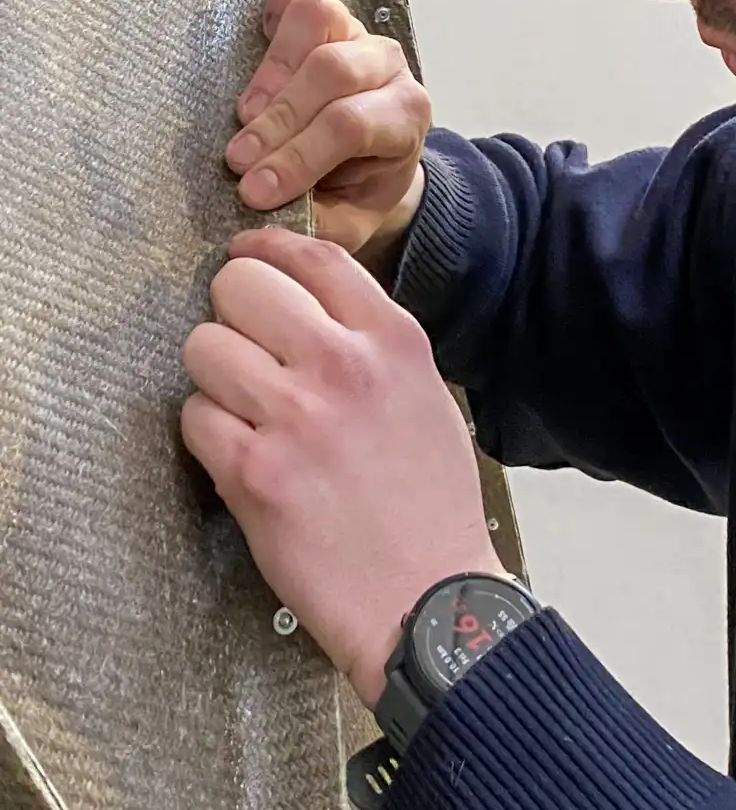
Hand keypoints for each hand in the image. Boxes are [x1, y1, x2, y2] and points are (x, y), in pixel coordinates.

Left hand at [180, 226, 504, 707]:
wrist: (428, 597)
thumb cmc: (430, 501)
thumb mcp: (424, 393)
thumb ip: (369, 340)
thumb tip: (304, 303)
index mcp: (393, 340)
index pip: (312, 256)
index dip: (265, 248)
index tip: (245, 257)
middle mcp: (344, 364)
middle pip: (241, 286)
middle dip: (231, 311)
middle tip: (242, 345)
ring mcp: (296, 416)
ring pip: (204, 347)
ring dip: (215, 377)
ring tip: (244, 410)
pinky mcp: (254, 472)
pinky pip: (194, 417)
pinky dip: (208, 435)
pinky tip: (242, 456)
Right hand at [226, 0, 431, 256]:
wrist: (374, 166)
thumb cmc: (356, 191)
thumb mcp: (346, 223)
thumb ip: (315, 223)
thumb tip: (264, 217)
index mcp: (404, 118)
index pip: (349, 125)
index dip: (298, 156)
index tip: (256, 190)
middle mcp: (387, 67)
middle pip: (331, 69)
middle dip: (279, 119)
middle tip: (239, 162)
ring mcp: (358, 34)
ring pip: (318, 19)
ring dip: (272, 69)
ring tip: (246, 116)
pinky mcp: (329, 15)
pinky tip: (263, 20)